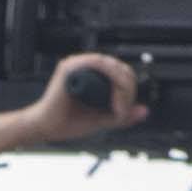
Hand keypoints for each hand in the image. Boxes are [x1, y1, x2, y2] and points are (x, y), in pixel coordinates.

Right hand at [18, 53, 144, 145]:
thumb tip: (144, 111)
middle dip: (128, 90)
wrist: (46, 128)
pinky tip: (113, 97)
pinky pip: (98, 63)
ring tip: (117, 109)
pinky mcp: (70, 67)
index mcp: (94, 75)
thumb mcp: (103, 119)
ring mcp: (78, 64)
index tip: (123, 112)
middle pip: (120, 68)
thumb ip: (122, 116)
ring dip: (122, 87)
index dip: (129, 91)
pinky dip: (110, 78)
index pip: (121, 73)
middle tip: (121, 111)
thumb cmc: (68, 122)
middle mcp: (87, 66)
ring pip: (112, 65)